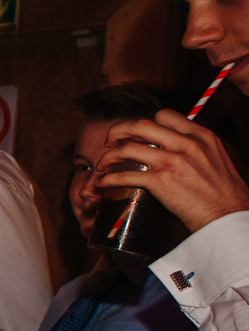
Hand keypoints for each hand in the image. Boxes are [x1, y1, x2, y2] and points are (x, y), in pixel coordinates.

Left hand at [94, 112, 248, 232]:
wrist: (227, 215)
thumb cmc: (223, 192)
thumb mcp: (216, 157)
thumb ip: (196, 147)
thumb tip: (175, 145)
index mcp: (200, 136)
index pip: (165, 115)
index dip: (146, 123)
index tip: (136, 133)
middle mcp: (185, 144)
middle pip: (140, 125)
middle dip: (117, 131)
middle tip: (110, 141)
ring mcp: (172, 162)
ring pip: (127, 149)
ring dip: (108, 157)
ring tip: (102, 165)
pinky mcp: (161, 182)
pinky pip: (125, 175)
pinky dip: (108, 179)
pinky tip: (102, 183)